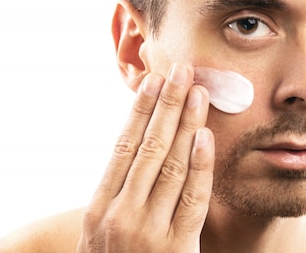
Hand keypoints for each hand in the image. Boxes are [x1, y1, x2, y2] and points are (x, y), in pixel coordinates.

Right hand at [77, 63, 214, 252]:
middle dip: (167, 105)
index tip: (155, 80)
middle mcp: (121, 214)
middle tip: (182, 70)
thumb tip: (141, 141)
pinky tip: (205, 136)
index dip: (140, 110)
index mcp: (99, 206)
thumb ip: (121, 190)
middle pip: (148, 147)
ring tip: (198, 91)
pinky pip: (192, 199)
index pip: (123, 145)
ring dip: (186, 124)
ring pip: (171, 165)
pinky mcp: (177, 248)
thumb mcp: (104, 229)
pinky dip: (200, 165)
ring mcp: (149, 231)